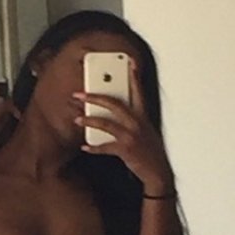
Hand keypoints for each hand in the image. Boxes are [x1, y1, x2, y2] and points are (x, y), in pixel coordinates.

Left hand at [72, 61, 173, 191]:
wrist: (158, 172)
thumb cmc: (149, 152)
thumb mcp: (145, 132)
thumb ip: (132, 121)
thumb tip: (112, 115)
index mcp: (143, 116)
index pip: (138, 91)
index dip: (133, 76)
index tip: (129, 62)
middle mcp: (137, 123)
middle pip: (114, 104)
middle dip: (95, 97)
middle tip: (80, 95)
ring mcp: (131, 136)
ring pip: (105, 124)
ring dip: (89, 121)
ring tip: (77, 120)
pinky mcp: (125, 150)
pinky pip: (105, 147)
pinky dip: (93, 148)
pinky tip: (84, 147)